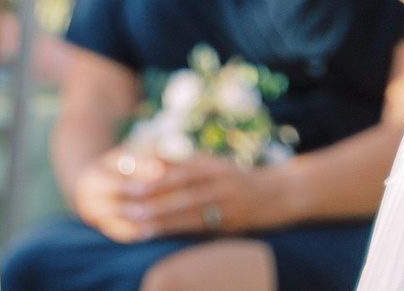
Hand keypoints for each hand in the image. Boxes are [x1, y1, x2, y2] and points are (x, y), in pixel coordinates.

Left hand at [71, 149, 268, 241]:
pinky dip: (180, 235)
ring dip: (162, 222)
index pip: (177, 169)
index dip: (152, 176)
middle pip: (180, 191)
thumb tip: (148, 162)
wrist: (277, 195)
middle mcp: (219, 182)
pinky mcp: (231, 225)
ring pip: (189, 214)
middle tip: (125, 206)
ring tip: (139, 228)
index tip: (127, 182)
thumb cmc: (235, 179)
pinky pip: (201, 231)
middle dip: (152, 200)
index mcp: (211, 164)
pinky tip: (165, 240)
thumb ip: (182, 165)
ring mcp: (227, 205)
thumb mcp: (211, 165)